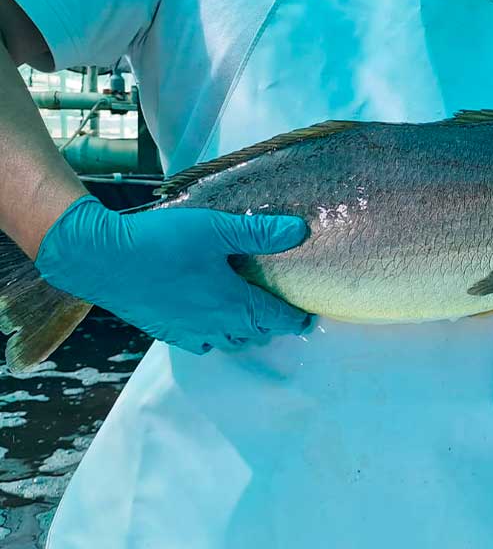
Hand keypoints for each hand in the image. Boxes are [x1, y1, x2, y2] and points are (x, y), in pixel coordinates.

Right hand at [35, 195, 310, 353]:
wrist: (103, 259)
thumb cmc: (164, 242)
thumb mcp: (216, 229)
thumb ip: (259, 233)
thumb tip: (300, 231)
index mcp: (234, 303)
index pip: (276, 319)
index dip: (295, 320)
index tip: (308, 320)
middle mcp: (216, 324)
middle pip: (255, 334)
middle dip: (271, 326)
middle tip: (278, 311)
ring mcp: (189, 331)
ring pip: (228, 342)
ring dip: (243, 334)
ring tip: (248, 319)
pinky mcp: (165, 331)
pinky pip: (199, 343)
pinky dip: (212, 338)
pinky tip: (208, 324)